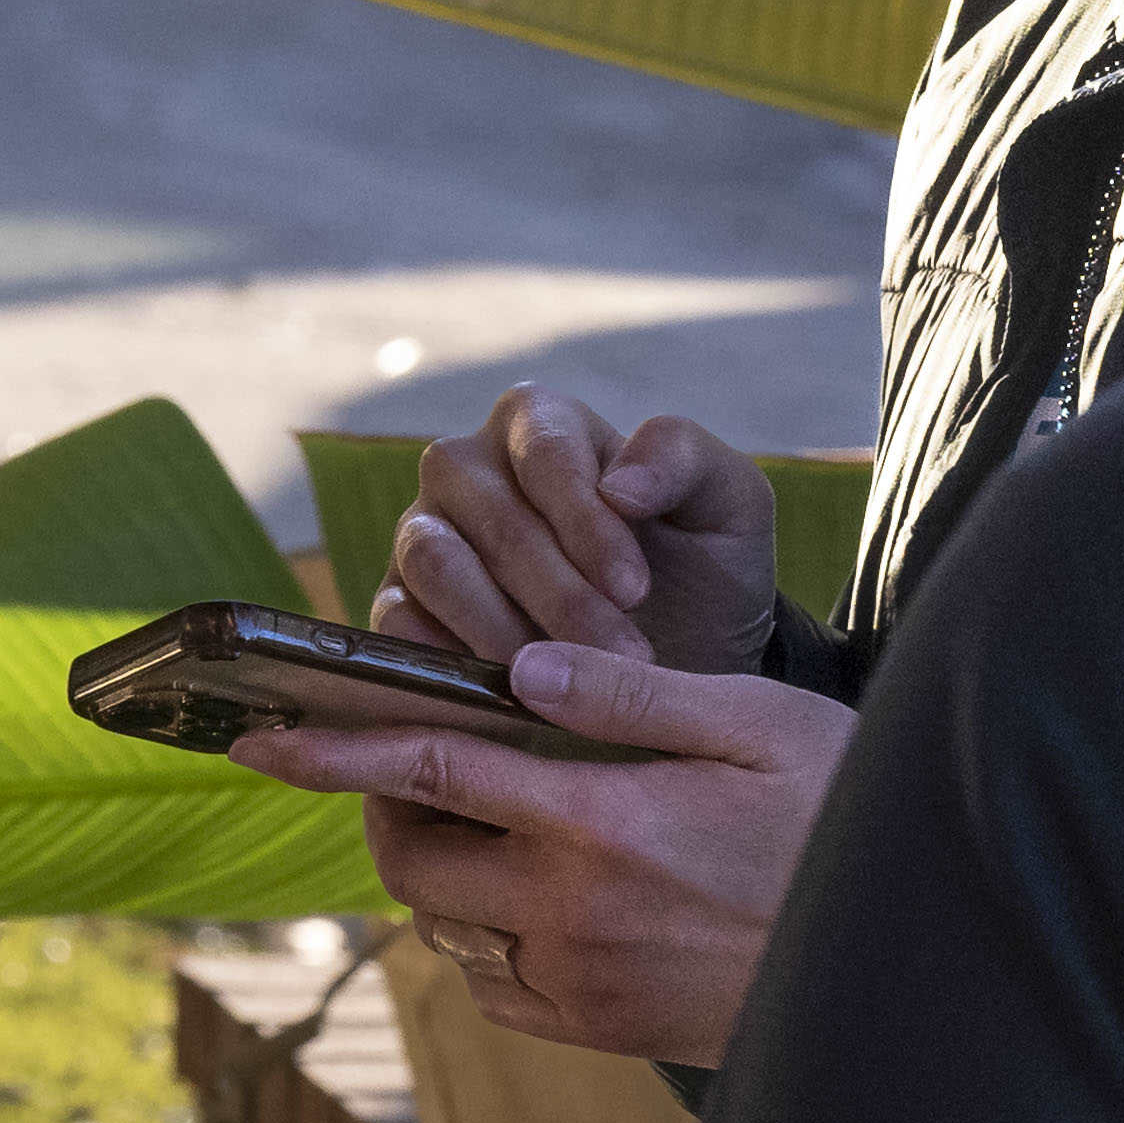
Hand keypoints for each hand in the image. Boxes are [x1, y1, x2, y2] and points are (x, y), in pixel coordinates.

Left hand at [228, 647, 856, 1066]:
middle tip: (415, 759)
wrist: (912, 965)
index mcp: (601, 820)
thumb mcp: (756, 723)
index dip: (331, 749)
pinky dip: (483, 936)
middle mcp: (571, 913)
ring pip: (447, 926)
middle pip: (411, 860)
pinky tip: (535, 892)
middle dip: (386, 806)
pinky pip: (495, 986)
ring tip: (487, 817)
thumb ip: (628, 695)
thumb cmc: (842, 814)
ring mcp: (583, 984)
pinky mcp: (604, 1032)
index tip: (257, 735)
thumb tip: (520, 666)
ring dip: (440, 871)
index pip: (428, 768)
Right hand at [378, 384, 786, 674]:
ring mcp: (423, 536)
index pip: (543, 450)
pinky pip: (396, 625)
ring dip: (504, 629)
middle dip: (559, 592)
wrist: (683, 662)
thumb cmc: (702, 571)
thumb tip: (621, 484)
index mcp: (539, 423)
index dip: (586, 521)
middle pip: (486, 513)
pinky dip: (450, 662)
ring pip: (434, 563)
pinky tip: (515, 698)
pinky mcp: (400, 606)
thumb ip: (685, 462)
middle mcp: (467, 470)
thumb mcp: (728, 507)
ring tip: (571, 683)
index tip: (637, 590)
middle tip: (621, 656)